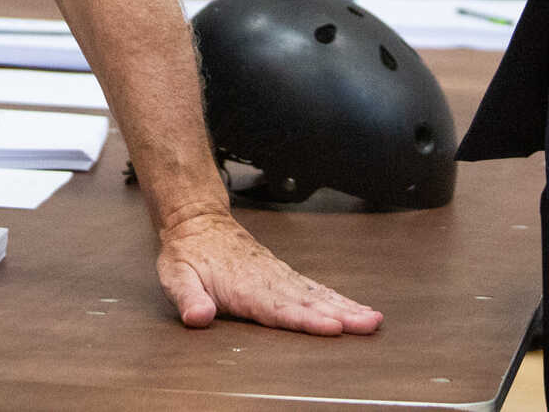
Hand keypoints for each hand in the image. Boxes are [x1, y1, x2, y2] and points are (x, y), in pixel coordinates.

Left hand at [154, 209, 382, 334]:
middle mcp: (268, 279)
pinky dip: (338, 299)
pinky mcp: (283, 274)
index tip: (332, 327)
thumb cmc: (187, 253)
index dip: (305, 319)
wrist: (196, 221)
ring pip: (317, 294)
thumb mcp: (176, 276)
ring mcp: (278, 275)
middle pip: (308, 301)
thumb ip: (188, 298)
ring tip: (373, 320)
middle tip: (368, 325)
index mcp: (244, 285)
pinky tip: (355, 309)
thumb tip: (198, 317)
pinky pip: (314, 288)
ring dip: (346, 307)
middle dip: (340, 314)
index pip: (278, 307)